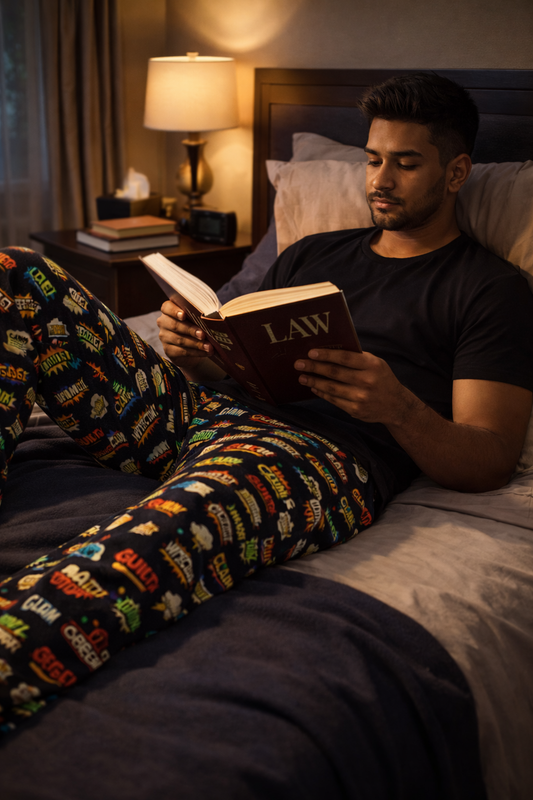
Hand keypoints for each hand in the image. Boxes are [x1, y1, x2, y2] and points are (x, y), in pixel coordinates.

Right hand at [157, 300, 213, 371]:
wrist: (193, 345)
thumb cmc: (196, 324)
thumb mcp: (197, 317)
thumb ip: (200, 314)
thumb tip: (214, 316)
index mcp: (169, 310)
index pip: (167, 307)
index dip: (174, 311)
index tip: (184, 315)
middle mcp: (164, 322)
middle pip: (175, 325)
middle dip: (190, 330)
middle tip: (202, 334)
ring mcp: (165, 337)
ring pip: (180, 340)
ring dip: (196, 343)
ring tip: (209, 346)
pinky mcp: (169, 350)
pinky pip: (183, 352)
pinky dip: (197, 352)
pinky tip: (206, 352)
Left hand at [294, 348, 413, 424]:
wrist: (396, 405)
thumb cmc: (381, 379)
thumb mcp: (375, 364)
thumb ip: (357, 358)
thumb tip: (329, 351)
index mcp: (372, 365)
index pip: (345, 358)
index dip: (326, 355)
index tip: (311, 352)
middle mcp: (367, 381)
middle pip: (335, 373)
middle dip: (314, 367)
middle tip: (299, 364)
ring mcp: (361, 397)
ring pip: (331, 388)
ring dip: (314, 382)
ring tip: (302, 377)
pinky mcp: (355, 410)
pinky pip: (334, 400)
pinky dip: (322, 393)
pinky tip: (314, 388)